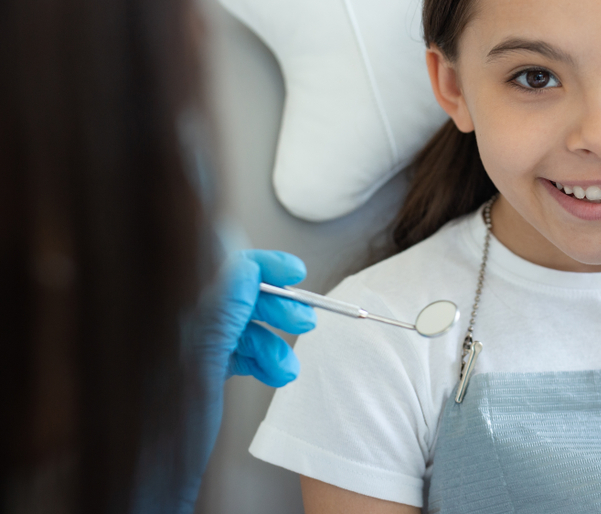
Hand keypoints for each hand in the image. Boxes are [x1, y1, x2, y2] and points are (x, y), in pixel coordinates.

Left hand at [171, 249, 316, 511]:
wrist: (151, 482)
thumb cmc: (157, 432)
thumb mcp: (197, 363)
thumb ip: (220, 312)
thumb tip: (245, 268)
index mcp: (160, 314)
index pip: (213, 268)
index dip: (257, 266)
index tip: (292, 272)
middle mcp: (168, 324)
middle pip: (230, 294)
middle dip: (272, 308)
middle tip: (302, 319)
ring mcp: (180, 345)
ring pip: (237, 326)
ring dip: (271, 342)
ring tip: (288, 365)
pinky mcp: (192, 367)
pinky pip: (233, 350)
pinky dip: (260, 360)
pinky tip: (276, 372)